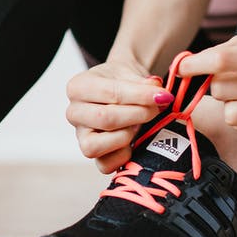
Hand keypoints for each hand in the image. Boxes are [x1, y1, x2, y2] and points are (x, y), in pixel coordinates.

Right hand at [65, 58, 172, 173]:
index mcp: (78, 87)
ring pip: (96, 146)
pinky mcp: (93, 153)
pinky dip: (123, 156)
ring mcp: (81, 135)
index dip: (140, 95)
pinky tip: (134, 141)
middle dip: (137, 114)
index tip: (162, 95)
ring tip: (140, 124)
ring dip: (126, 135)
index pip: (110, 93)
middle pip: (104, 119)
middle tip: (156, 108)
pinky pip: (104, 164)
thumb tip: (158, 94)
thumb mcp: (131, 72)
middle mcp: (74, 112)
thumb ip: (144, 83)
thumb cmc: (122, 80)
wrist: (120, 87)